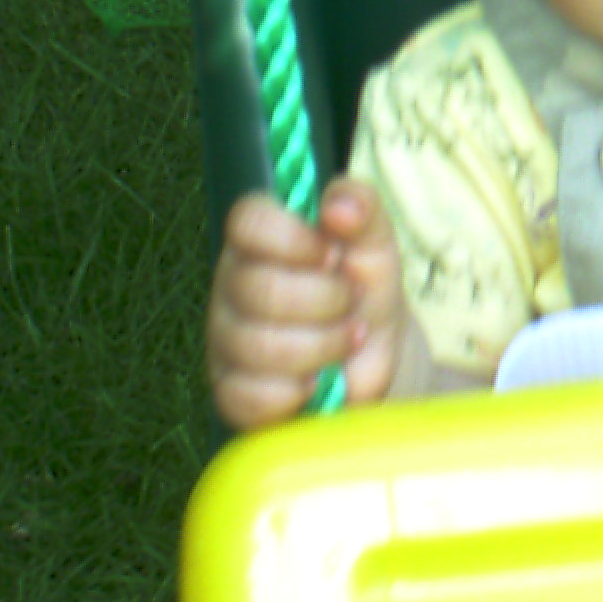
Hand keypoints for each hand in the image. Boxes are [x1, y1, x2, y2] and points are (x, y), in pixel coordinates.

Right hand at [206, 177, 410, 429]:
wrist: (375, 360)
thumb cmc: (364, 289)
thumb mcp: (375, 242)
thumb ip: (362, 207)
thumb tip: (337, 206)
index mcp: (259, 238)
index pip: (246, 220)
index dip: (293, 238)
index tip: (333, 255)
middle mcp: (232, 284)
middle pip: (259, 287)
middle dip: (326, 299)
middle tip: (351, 303)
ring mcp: (226, 340)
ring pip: (259, 345)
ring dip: (323, 346)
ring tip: (347, 340)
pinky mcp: (231, 393)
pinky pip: (252, 395)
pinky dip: (298, 391)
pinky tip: (317, 382)